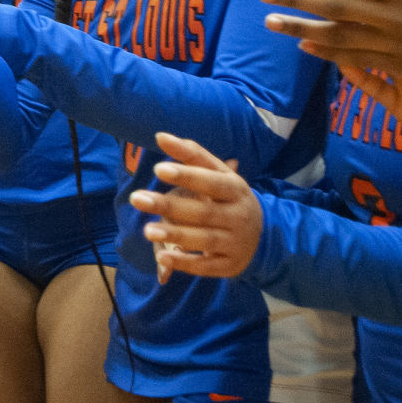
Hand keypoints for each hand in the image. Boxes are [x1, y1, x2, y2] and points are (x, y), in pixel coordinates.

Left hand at [129, 132, 258, 283]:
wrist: (265, 235)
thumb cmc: (230, 198)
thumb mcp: (220, 174)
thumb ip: (192, 155)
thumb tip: (160, 136)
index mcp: (236, 189)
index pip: (211, 181)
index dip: (187, 175)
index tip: (158, 168)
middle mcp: (238, 216)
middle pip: (202, 212)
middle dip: (168, 206)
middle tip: (136, 198)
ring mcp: (234, 242)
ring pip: (204, 239)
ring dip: (175, 235)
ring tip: (147, 230)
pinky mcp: (228, 265)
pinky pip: (205, 266)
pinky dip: (184, 262)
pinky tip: (162, 257)